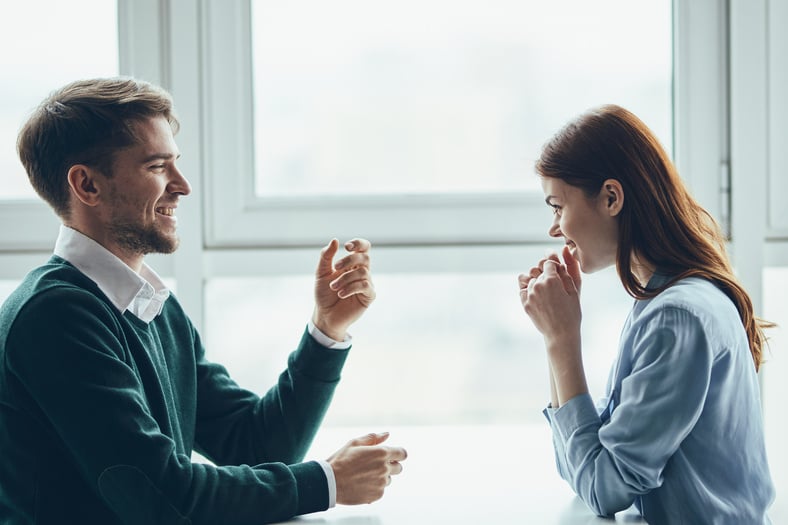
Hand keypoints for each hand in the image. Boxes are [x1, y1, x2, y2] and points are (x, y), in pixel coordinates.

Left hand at [312, 238, 375, 341]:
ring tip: (334, 287)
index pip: (364, 248)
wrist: (325, 315)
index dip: (359, 243)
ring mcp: (366, 284)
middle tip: (336, 267)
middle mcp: (362, 272)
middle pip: (365, 257)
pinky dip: (351, 288)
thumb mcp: (321, 273)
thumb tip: (335, 240)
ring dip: (345, 278)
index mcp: (352, 264)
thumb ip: (326, 256)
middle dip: (349, 260)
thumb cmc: (324, 294)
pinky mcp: (368, 296)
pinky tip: (341, 294)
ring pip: (363, 272)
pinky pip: (365, 286)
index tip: (346, 247)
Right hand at [327, 432, 407, 504]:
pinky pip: (381, 490)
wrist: (329, 482)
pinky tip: (361, 484)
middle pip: (398, 468)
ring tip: (363, 476)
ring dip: (381, 477)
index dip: (398, 454)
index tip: (393, 456)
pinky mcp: (377, 495)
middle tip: (374, 465)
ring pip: (388, 480)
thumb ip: (373, 438)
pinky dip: (374, 488)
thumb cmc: (341, 460)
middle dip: (390, 466)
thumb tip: (387, 434)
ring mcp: (381, 483)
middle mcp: (384, 468)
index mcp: (381, 453)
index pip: (402, 454)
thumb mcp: (354, 443)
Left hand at [518, 246, 586, 403]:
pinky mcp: (524, 303)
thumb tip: (564, 250)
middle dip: (547, 273)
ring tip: (548, 293)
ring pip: (530, 278)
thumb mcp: (575, 289)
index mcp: (551, 279)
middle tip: (556, 285)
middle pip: (539, 269)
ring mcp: (529, 294)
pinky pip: (522, 287)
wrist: (561, 334)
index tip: (556, 267)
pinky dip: (528, 287)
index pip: (548, 261)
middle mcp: (537, 284)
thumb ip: (569, 268)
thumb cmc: (572, 312)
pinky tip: (538, 294)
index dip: (553, 263)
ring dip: (538, 281)